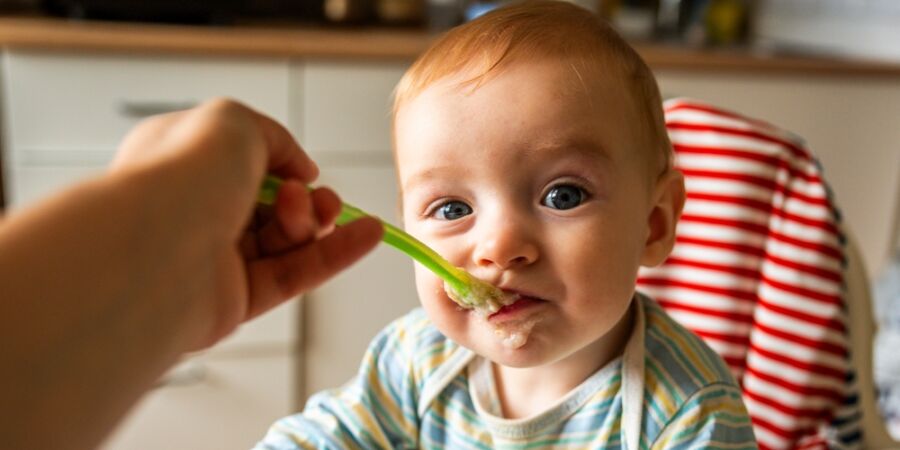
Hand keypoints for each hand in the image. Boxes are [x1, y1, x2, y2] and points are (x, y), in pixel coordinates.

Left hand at [111, 98, 383, 348]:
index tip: (301, 169)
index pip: (241, 163)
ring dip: (317, 223)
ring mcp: (214, 258)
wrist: (157, 248)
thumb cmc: (181, 176)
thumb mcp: (235, 122)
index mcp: (179, 164)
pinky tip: (369, 235)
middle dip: (302, 198)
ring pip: (284, 240)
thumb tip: (299, 170)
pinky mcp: (235, 300)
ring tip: (331, 212)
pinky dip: (335, 255)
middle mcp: (193, 212)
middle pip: (268, 205)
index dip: (279, 165)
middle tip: (311, 197)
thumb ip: (274, 138)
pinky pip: (295, 274)